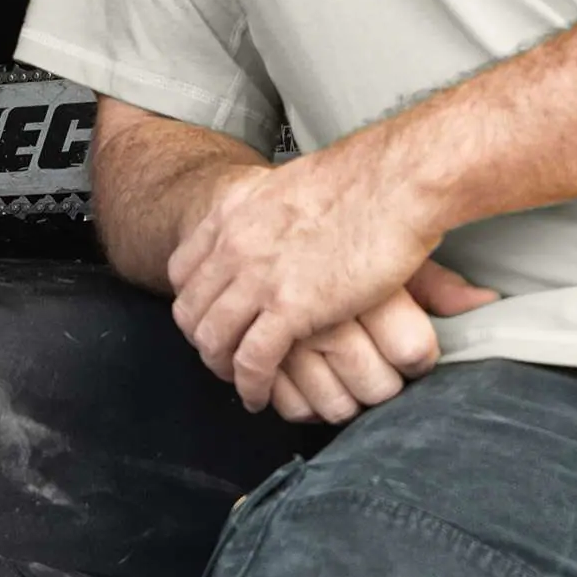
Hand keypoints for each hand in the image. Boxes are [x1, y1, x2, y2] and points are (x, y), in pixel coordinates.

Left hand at [166, 150, 493, 414]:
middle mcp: (233, 244)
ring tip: (240, 383)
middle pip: (191, 309)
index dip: (193, 301)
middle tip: (223, 358)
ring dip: (222, 368)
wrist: (394, 181)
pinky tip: (259, 396)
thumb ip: (275, 211)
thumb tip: (283, 226)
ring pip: (213, 339)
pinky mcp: (290, 308)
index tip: (210, 318)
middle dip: (202, 340)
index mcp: (232, 212)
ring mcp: (257, 277)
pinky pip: (252, 360)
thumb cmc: (364, 180)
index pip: (183, 269)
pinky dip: (251, 384)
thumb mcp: (294, 186)